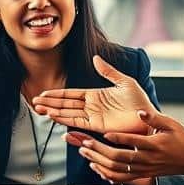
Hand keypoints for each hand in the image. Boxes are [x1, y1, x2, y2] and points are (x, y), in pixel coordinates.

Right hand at [32, 55, 156, 134]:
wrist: (148, 119)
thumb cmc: (140, 102)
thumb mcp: (124, 82)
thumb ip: (108, 71)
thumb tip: (96, 58)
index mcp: (95, 95)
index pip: (71, 94)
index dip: (57, 94)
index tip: (44, 93)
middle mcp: (91, 106)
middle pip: (66, 103)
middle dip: (50, 102)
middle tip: (35, 101)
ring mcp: (93, 117)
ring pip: (68, 113)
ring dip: (53, 110)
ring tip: (39, 108)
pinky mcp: (97, 126)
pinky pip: (78, 121)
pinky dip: (65, 118)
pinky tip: (53, 115)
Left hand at [70, 110, 183, 183]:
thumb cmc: (181, 139)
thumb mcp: (171, 124)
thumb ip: (154, 117)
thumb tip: (140, 111)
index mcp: (154, 145)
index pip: (134, 142)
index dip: (119, 139)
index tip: (104, 134)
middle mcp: (147, 159)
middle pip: (120, 158)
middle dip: (100, 151)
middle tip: (84, 143)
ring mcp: (143, 169)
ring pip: (117, 170)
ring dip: (98, 162)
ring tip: (84, 153)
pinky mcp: (142, 175)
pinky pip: (121, 179)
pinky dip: (106, 174)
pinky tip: (95, 168)